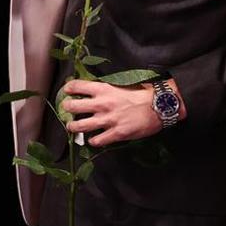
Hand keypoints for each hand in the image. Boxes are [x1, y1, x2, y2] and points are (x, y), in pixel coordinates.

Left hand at [61, 78, 184, 146]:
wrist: (159, 105)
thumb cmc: (143, 93)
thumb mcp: (122, 84)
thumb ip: (107, 89)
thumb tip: (95, 90)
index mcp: (104, 89)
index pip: (78, 86)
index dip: (69, 88)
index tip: (67, 91)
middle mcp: (102, 104)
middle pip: (74, 106)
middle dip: (67, 108)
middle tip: (66, 109)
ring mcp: (108, 120)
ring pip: (81, 126)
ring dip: (73, 127)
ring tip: (72, 127)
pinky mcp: (116, 134)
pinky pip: (97, 140)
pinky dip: (93, 141)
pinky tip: (93, 140)